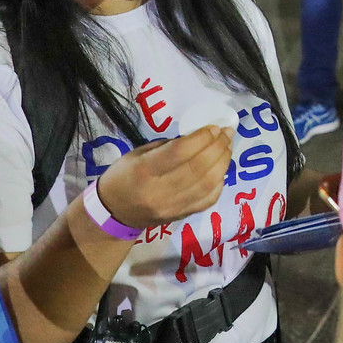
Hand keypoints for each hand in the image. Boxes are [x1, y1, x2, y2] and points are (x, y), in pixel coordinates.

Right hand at [98, 127, 233, 227]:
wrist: (115, 213)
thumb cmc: (123, 176)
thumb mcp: (137, 154)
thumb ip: (167, 147)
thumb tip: (198, 137)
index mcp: (144, 171)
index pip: (179, 153)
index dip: (201, 138)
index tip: (214, 127)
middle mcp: (160, 191)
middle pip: (198, 168)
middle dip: (217, 147)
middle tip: (227, 133)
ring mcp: (173, 207)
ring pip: (207, 185)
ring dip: (223, 163)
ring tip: (228, 147)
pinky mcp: (181, 216)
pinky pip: (208, 200)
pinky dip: (219, 182)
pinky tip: (221, 169)